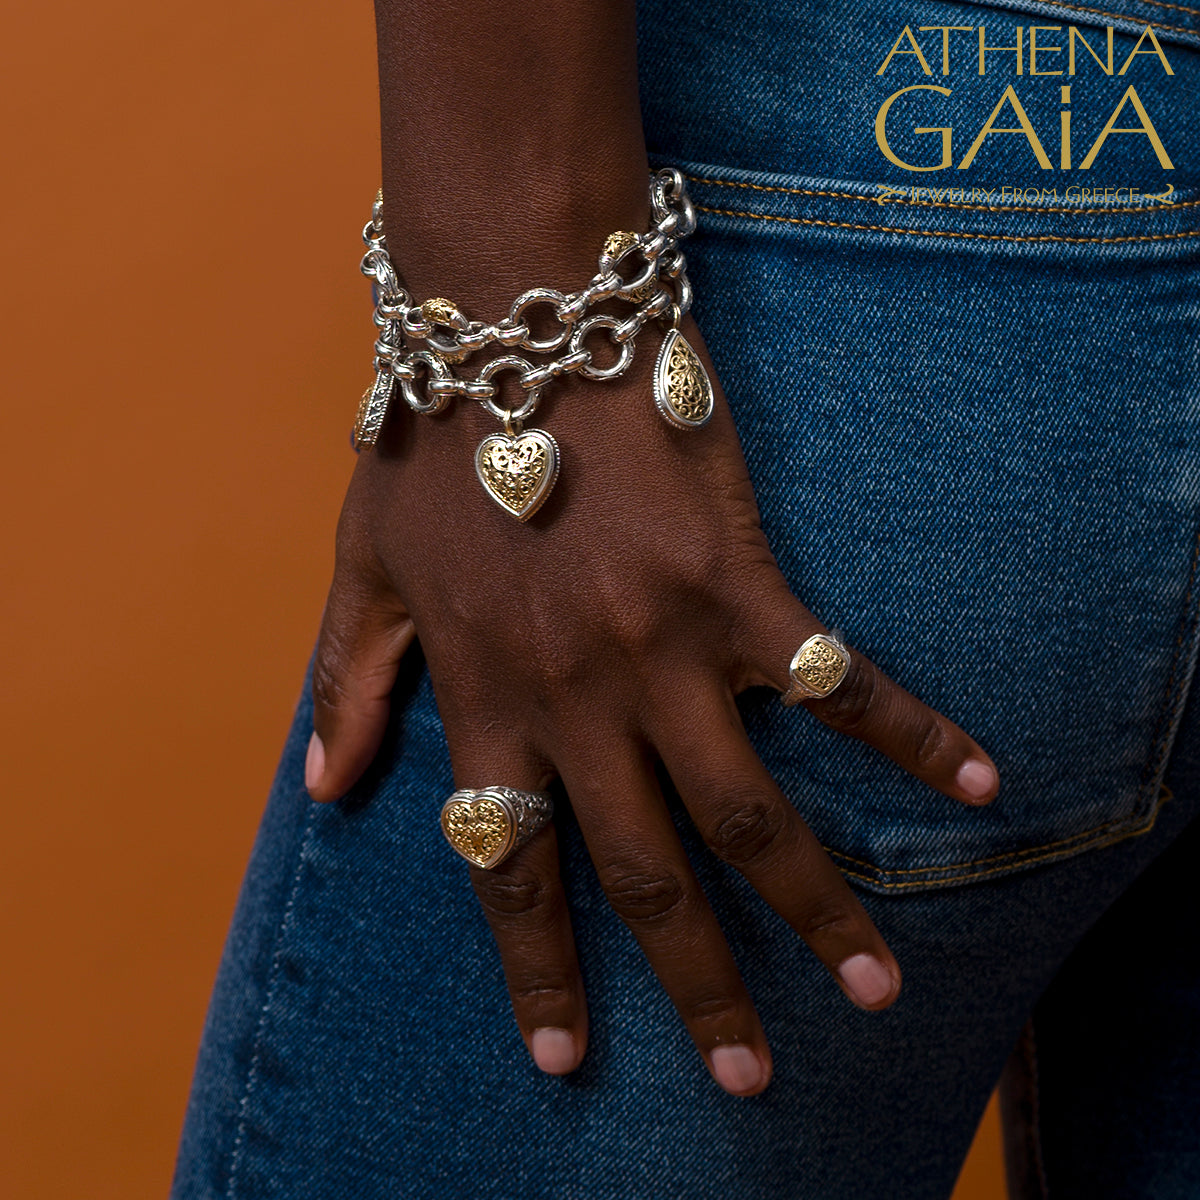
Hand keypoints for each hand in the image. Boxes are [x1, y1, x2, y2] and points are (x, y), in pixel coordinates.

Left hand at [304, 310, 998, 1095]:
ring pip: (747, 812)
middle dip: (697, 984)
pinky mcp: (737, 585)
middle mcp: (577, 696)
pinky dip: (907, 734)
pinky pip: (835, 680)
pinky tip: (976, 781)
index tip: (565, 1055)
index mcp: (485, 697)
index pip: (508, 866)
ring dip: (814, 908)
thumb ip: (347, 681)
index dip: (537, 969)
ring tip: (871, 987)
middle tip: (750, 1073)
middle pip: (643, 871)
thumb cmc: (433, 439)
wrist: (515, 316)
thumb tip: (324, 790)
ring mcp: (664, 646)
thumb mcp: (363, 567)